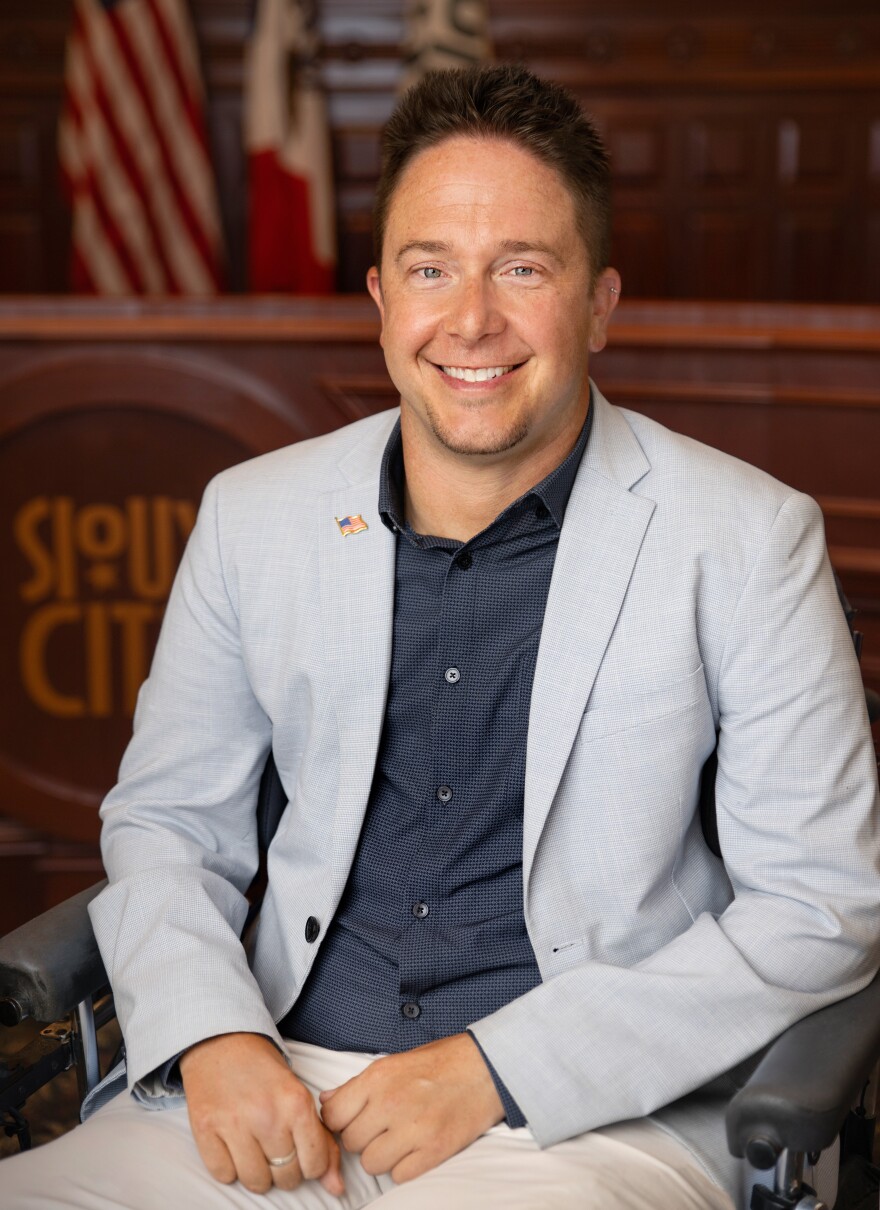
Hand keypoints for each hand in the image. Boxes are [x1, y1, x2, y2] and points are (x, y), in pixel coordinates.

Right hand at [179, 1032, 344, 1196]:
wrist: (220, 1041)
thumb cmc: (262, 1070)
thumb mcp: (299, 1095)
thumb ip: (321, 1141)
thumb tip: (337, 1188)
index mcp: (296, 1103)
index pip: (315, 1164)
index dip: (311, 1165)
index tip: (302, 1153)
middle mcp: (266, 1115)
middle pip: (287, 1177)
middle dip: (285, 1169)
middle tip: (277, 1146)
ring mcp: (233, 1124)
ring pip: (256, 1182)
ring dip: (258, 1172)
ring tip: (256, 1148)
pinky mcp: (205, 1130)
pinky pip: (224, 1175)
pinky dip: (230, 1167)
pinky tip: (233, 1144)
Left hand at [319, 1032, 504, 1183]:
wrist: (488, 1068)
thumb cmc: (443, 1061)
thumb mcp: (396, 1061)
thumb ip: (360, 1084)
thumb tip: (328, 1100)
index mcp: (379, 1077)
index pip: (334, 1115)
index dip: (340, 1121)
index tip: (353, 1120)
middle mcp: (391, 1103)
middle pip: (351, 1142)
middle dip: (363, 1138)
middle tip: (381, 1129)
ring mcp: (413, 1129)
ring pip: (371, 1163)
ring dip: (381, 1156)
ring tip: (399, 1140)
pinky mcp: (433, 1150)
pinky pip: (398, 1176)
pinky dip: (404, 1167)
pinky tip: (415, 1149)